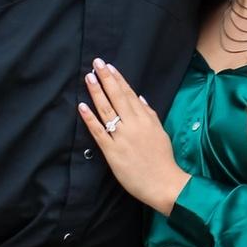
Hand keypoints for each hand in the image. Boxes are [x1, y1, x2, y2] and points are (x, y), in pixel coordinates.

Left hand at [79, 59, 188, 214]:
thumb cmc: (163, 159)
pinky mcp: (112, 151)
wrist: (164, 183)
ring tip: (89, 78)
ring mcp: (122, 137)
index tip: (109, 66)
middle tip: (96, 63)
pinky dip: (89, 118)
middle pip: (117, 97)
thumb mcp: (160, 132)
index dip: (118, 79)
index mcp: (146, 119)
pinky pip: (98, 132)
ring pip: (106, 110)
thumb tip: (139, 97)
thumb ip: (149, 114)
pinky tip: (82, 106)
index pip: (130, 94)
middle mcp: (134, 124)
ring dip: (96, 92)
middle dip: (106, 78)